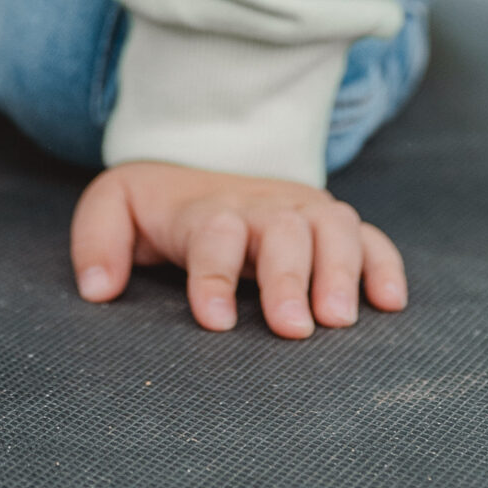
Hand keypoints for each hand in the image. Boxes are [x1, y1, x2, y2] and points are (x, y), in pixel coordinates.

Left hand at [70, 161, 406, 338]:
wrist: (202, 158)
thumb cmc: (159, 205)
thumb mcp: (114, 207)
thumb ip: (97, 239)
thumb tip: (98, 287)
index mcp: (207, 209)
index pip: (212, 234)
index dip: (213, 274)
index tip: (214, 318)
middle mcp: (260, 207)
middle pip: (281, 230)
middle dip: (288, 277)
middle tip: (293, 329)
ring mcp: (301, 211)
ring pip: (331, 227)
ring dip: (340, 271)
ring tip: (340, 320)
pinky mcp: (330, 223)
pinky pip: (369, 236)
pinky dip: (384, 264)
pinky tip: (390, 302)